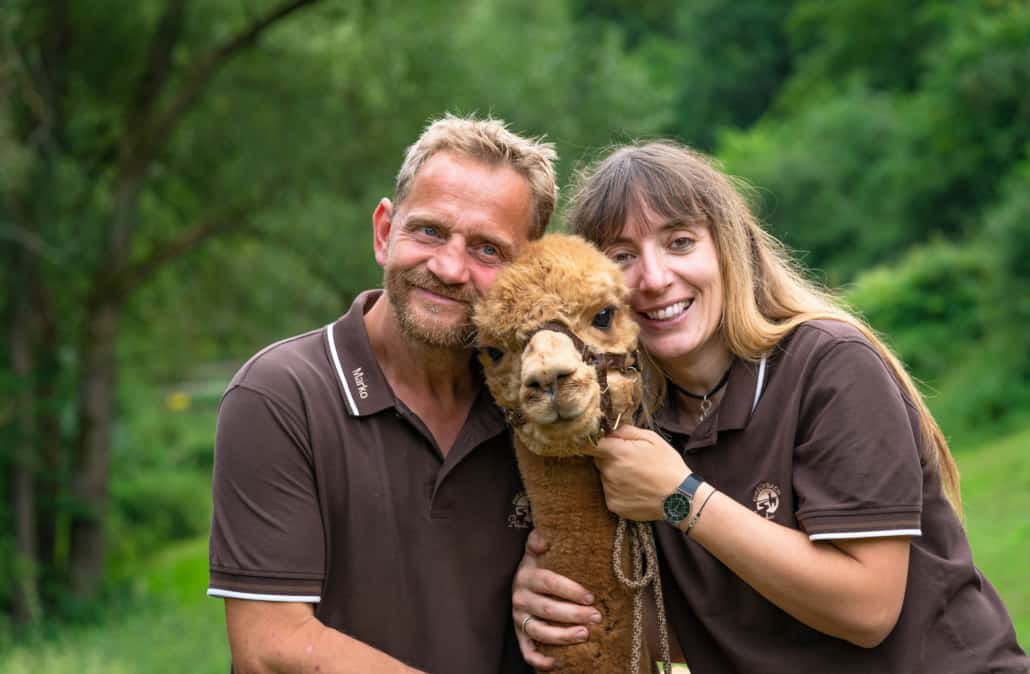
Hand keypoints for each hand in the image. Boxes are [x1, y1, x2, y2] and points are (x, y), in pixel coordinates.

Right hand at [512, 530, 601, 669]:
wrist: (519, 582)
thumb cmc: (537, 565)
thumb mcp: (535, 550)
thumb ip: (538, 540)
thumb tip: (545, 538)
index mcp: (526, 576)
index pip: (549, 583)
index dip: (570, 590)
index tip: (590, 596)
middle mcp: (520, 598)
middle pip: (548, 609)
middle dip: (574, 614)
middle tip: (597, 617)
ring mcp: (519, 619)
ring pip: (540, 632)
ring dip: (562, 636)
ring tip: (585, 635)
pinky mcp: (520, 635)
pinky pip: (527, 652)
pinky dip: (540, 661)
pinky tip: (558, 664)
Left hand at [582, 424, 689, 520]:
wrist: (680, 497)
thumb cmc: (668, 466)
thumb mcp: (653, 439)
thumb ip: (627, 431)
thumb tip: (612, 432)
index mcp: (617, 453)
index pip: (597, 444)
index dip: (608, 444)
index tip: (618, 447)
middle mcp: (609, 472)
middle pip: (600, 461)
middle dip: (611, 459)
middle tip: (631, 463)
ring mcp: (609, 490)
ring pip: (605, 477)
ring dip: (615, 475)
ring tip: (636, 478)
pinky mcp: (613, 505)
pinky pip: (610, 493)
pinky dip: (619, 491)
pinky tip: (635, 490)